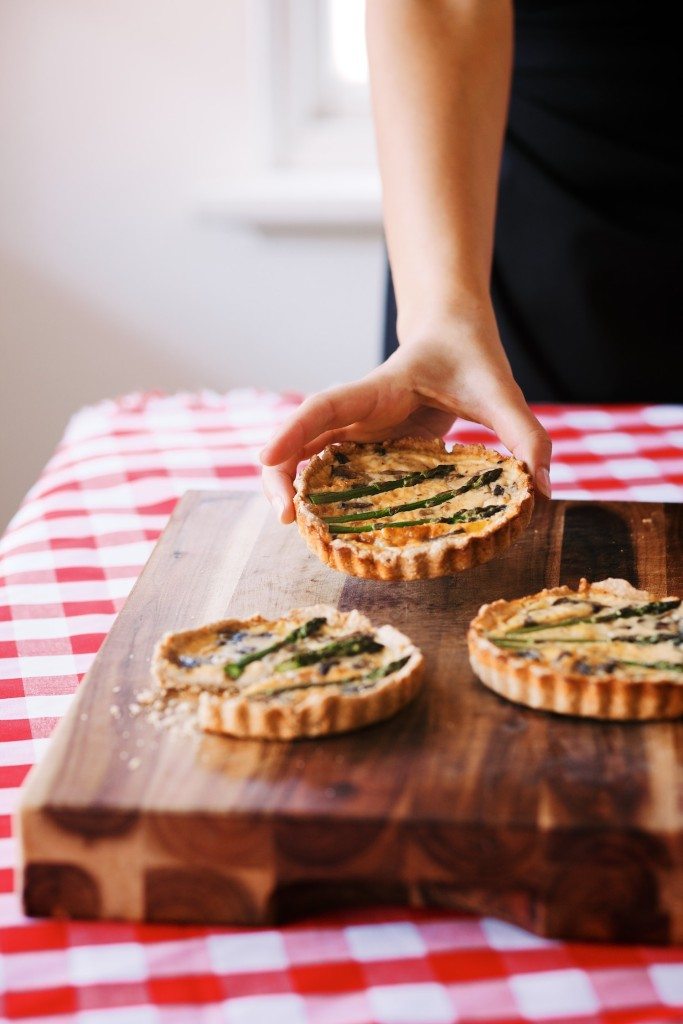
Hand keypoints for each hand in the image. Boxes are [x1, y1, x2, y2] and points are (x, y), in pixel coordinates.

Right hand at [260, 315, 551, 522]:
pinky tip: (327, 528)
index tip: (266, 457)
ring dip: (294, 490)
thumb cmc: (470, 354)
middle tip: (285, 519)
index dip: (295, 430)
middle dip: (281, 475)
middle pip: (301, 439)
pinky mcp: (366, 445)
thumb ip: (525, 433)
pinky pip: (332, 470)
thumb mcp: (499, 390)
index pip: (327, 405)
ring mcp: (357, 429)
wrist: (453, 332)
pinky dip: (321, 496)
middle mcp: (358, 411)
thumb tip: (541, 489)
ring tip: (299, 531)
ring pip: (307, 458)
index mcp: (380, 388)